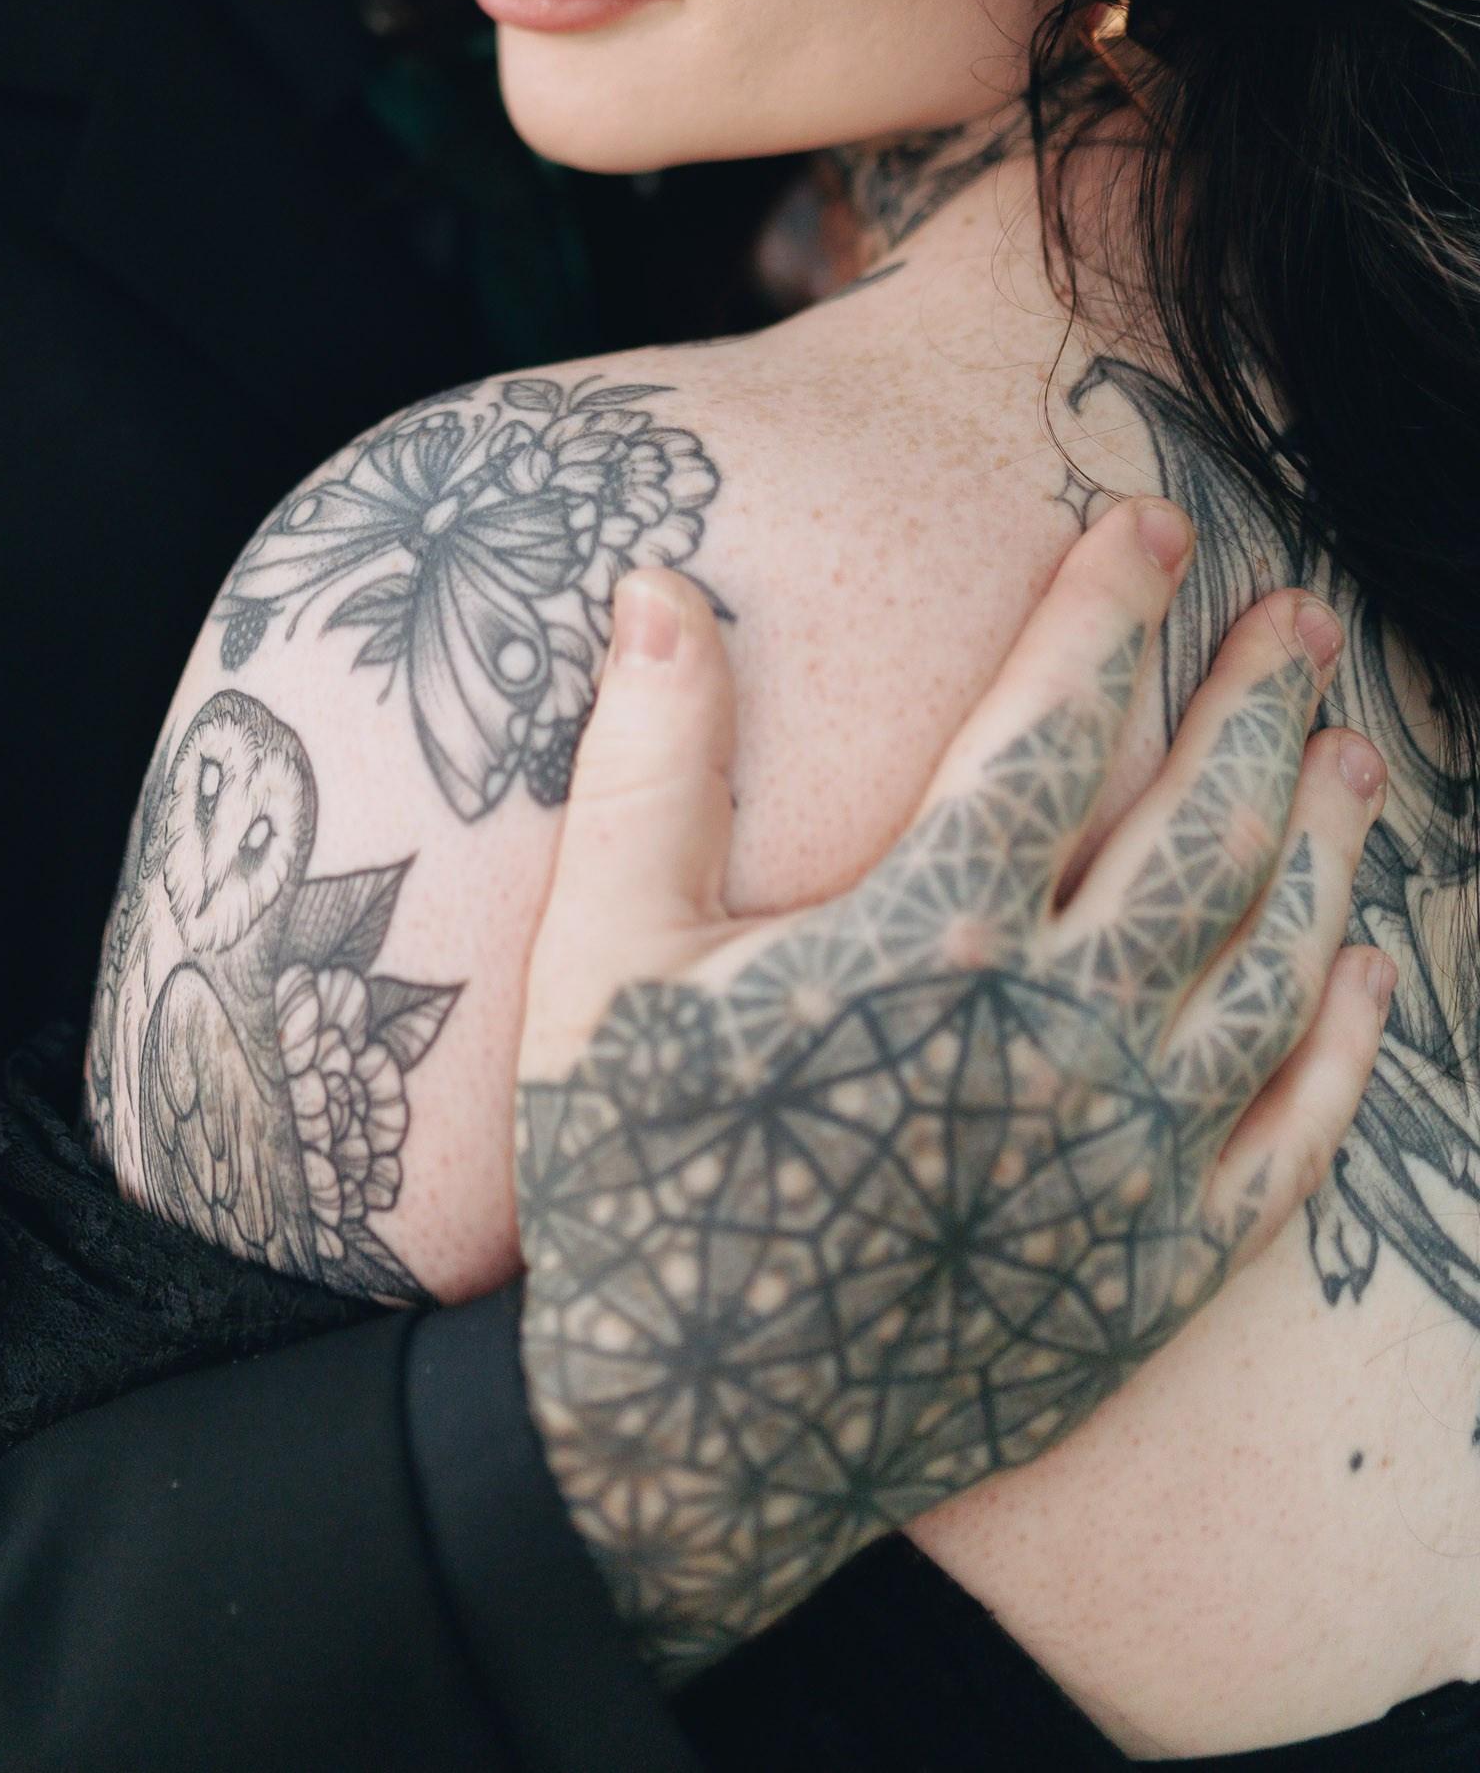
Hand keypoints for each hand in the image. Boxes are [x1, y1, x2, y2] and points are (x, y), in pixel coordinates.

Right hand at [516, 499, 1393, 1683]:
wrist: (679, 1447)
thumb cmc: (631, 1176)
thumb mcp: (602, 953)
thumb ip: (648, 762)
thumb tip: (658, 585)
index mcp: (919, 940)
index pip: (1049, 733)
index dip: (1105, 615)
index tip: (1152, 523)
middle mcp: (1050, 1037)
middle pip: (1195, 830)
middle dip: (1255, 701)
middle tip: (1300, 609)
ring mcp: (1122, 1161)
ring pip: (1267, 966)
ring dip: (1324, 843)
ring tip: (1354, 747)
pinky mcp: (1157, 1272)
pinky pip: (1293, 1136)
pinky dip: (1345, 1041)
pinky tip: (1370, 966)